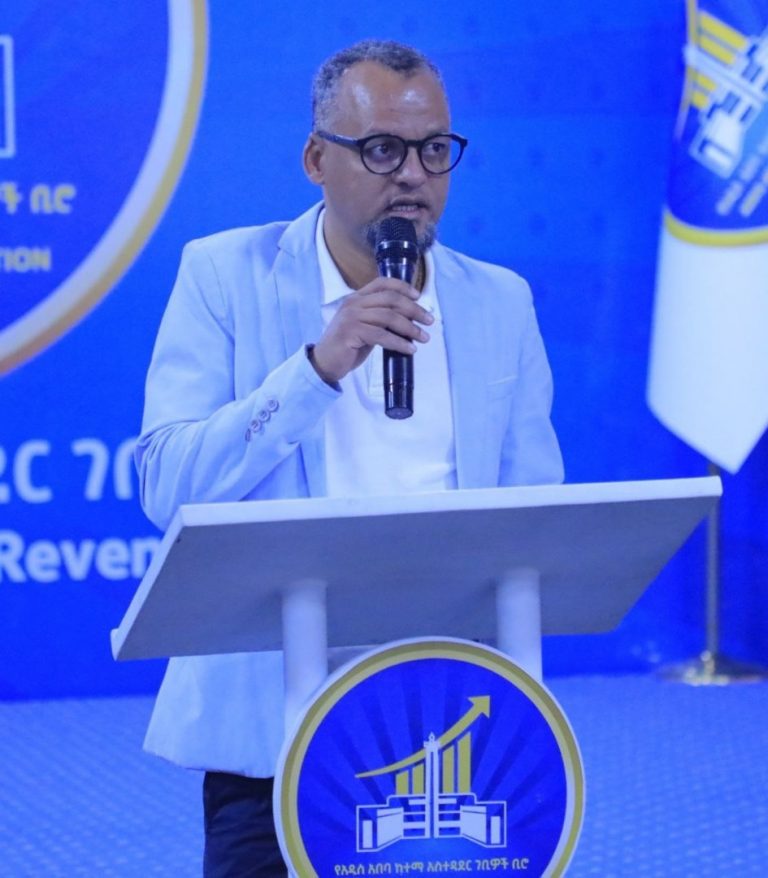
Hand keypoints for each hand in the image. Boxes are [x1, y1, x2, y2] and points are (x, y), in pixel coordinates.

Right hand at [310, 277, 433, 383]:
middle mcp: (353, 303)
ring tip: (424, 337)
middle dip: (414, 309)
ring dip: (410, 328)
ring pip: (389, 317)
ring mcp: (351, 317)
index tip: (419, 297)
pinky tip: (410, 349)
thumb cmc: (347, 346)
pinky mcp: (351, 333)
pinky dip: (399, 342)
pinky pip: (382, 335)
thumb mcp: (365, 328)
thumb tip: (407, 321)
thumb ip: (380, 320)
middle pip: (391, 299)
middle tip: (429, 321)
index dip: (403, 287)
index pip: (382, 283)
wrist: (324, 363)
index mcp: (356, 298)